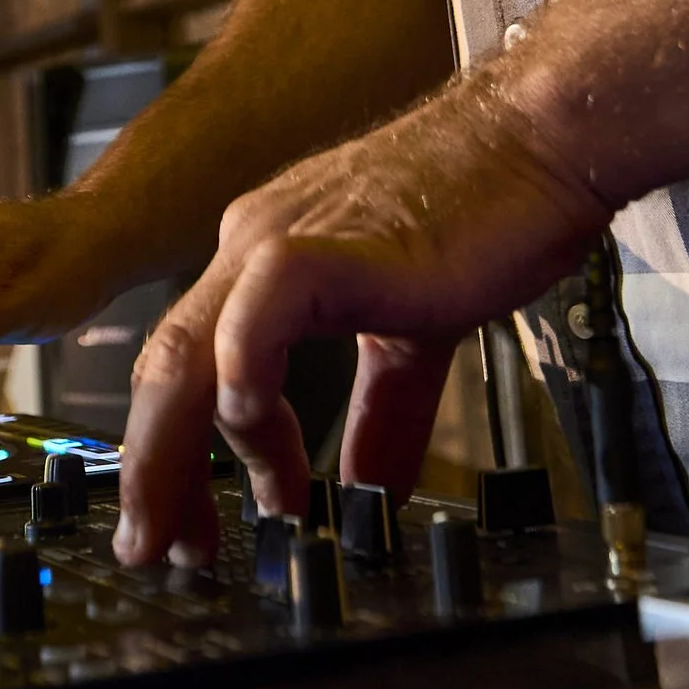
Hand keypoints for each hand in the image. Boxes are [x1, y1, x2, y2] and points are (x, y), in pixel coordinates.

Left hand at [114, 74, 605, 563]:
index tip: (198, 523)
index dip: (180, 453)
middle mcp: (254, 247)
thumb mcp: (414, 333)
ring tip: (185, 532)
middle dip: (147, 473)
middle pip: (163, 371)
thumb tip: (370, 487)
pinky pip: (255, 318)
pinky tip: (267, 453)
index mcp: (268, 261)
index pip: (192, 367)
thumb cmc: (491, 210)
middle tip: (148, 550)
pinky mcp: (326, 247)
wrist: (541, 138)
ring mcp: (280, 241)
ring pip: (184, 355)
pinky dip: (245, 386)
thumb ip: (383, 412)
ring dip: (170, 457)